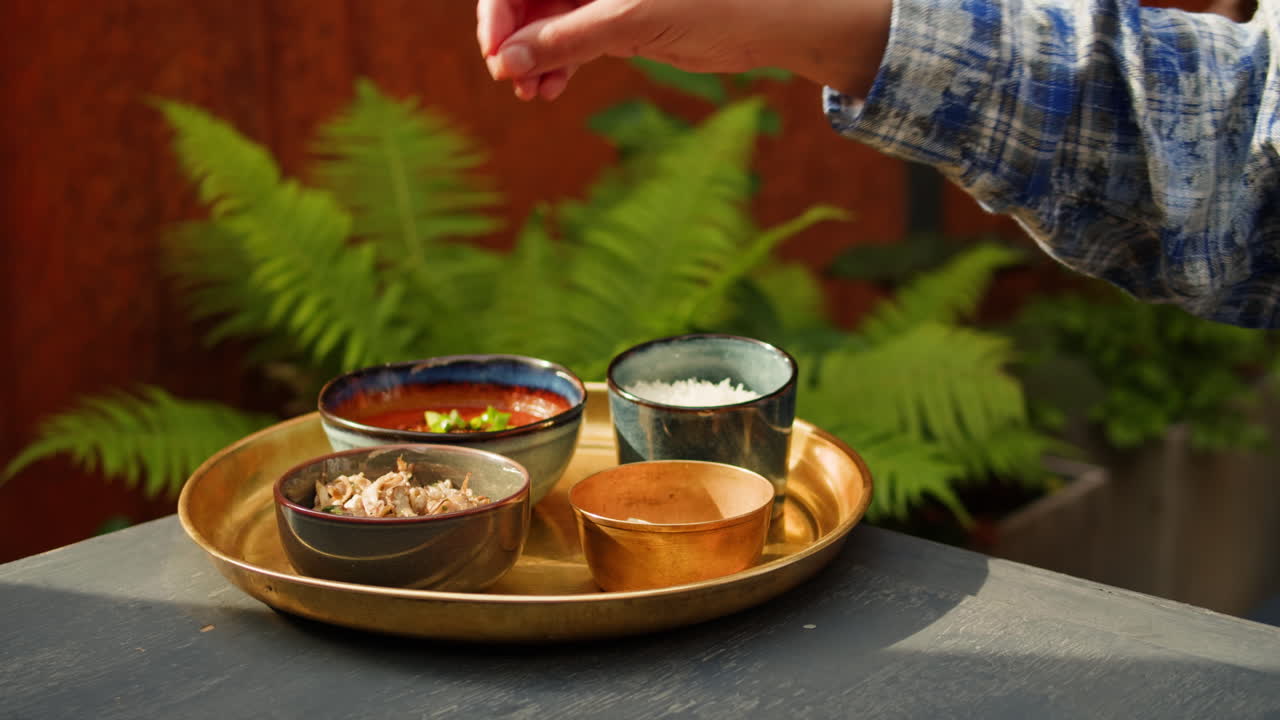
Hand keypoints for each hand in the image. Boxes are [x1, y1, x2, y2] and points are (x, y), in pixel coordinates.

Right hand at [476, 0, 891, 100]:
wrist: (770, 22)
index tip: (495, 53)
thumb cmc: (713, 4)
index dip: (500, 9)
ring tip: (532, 94)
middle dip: (514, 37)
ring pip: (546, 22)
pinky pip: (570, 40)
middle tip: (512, 81)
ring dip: (532, 58)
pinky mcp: (618, 20)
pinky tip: (550, 89)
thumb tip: (507, 60)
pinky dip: (557, 64)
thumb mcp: (631, 20)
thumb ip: (566, 37)